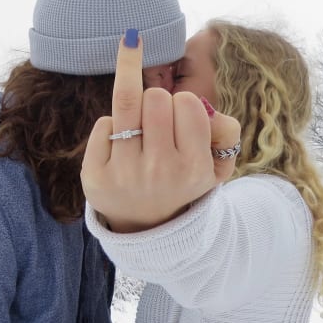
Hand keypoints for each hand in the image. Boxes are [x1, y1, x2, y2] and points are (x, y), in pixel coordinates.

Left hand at [81, 31, 240, 232]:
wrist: (146, 226)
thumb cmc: (182, 181)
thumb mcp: (217, 166)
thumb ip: (227, 133)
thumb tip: (208, 110)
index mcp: (194, 167)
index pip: (188, 102)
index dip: (183, 103)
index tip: (180, 118)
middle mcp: (160, 171)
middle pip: (155, 97)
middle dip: (157, 101)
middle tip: (157, 122)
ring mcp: (124, 173)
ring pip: (126, 102)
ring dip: (134, 107)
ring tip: (137, 115)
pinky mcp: (95, 175)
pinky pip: (103, 124)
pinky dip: (111, 127)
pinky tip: (118, 148)